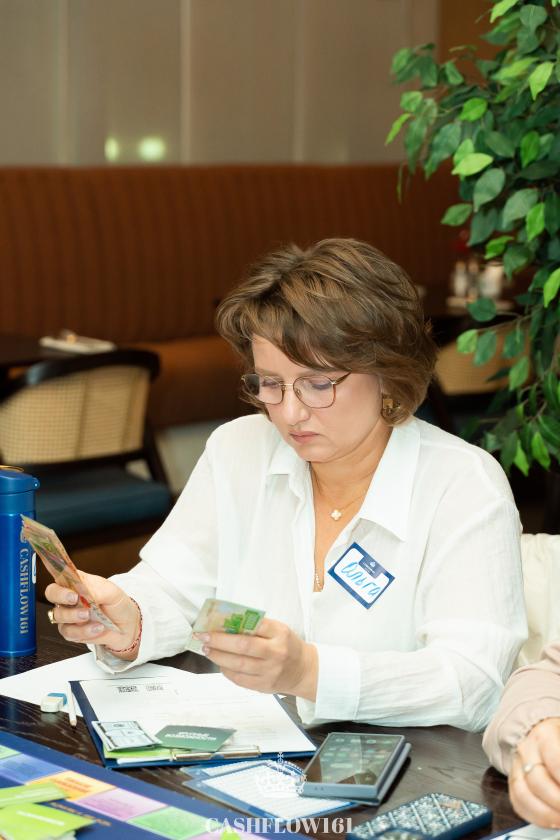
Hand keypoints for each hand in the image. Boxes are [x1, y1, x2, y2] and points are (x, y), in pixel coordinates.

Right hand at [45, 572, 139, 658]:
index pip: (60, 578)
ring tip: (90, 616)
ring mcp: (69, 615)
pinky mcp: (72, 632)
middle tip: (76, 601)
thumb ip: (97, 589)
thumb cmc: (117, 604)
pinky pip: (69, 633)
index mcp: (77, 583)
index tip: (72, 593)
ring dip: (73, 617)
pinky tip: (97, 628)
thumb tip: (84, 591)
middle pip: (52, 595)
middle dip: (62, 599)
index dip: (61, 583)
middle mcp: (70, 598)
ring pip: (58, 616)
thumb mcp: (112, 592)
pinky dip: (83, 631)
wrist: (127, 625)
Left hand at [194, 618, 317, 698]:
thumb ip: (257, 627)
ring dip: (219, 657)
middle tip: (203, 638)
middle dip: (219, 642)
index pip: (254, 625)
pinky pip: (240, 679)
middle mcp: (275, 653)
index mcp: (279, 634)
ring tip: (208, 650)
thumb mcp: (278, 630)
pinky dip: (227, 671)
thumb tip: (227, 624)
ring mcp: (269, 672)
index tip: (213, 624)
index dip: (231, 625)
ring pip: (238, 665)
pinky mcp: (263, 686)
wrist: (303, 670)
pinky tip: (221, 664)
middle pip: (243, 646)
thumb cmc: (287, 645)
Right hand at [509, 718, 559, 826]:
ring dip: (547, 814)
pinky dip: (536, 817)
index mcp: (544, 735)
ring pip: (523, 794)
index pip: (555, 762)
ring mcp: (516, 766)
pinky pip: (518, 803)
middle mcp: (526, 750)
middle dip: (558, 802)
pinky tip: (553, 820)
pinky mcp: (513, 781)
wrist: (539, 729)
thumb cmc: (558, 737)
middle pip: (537, 781)